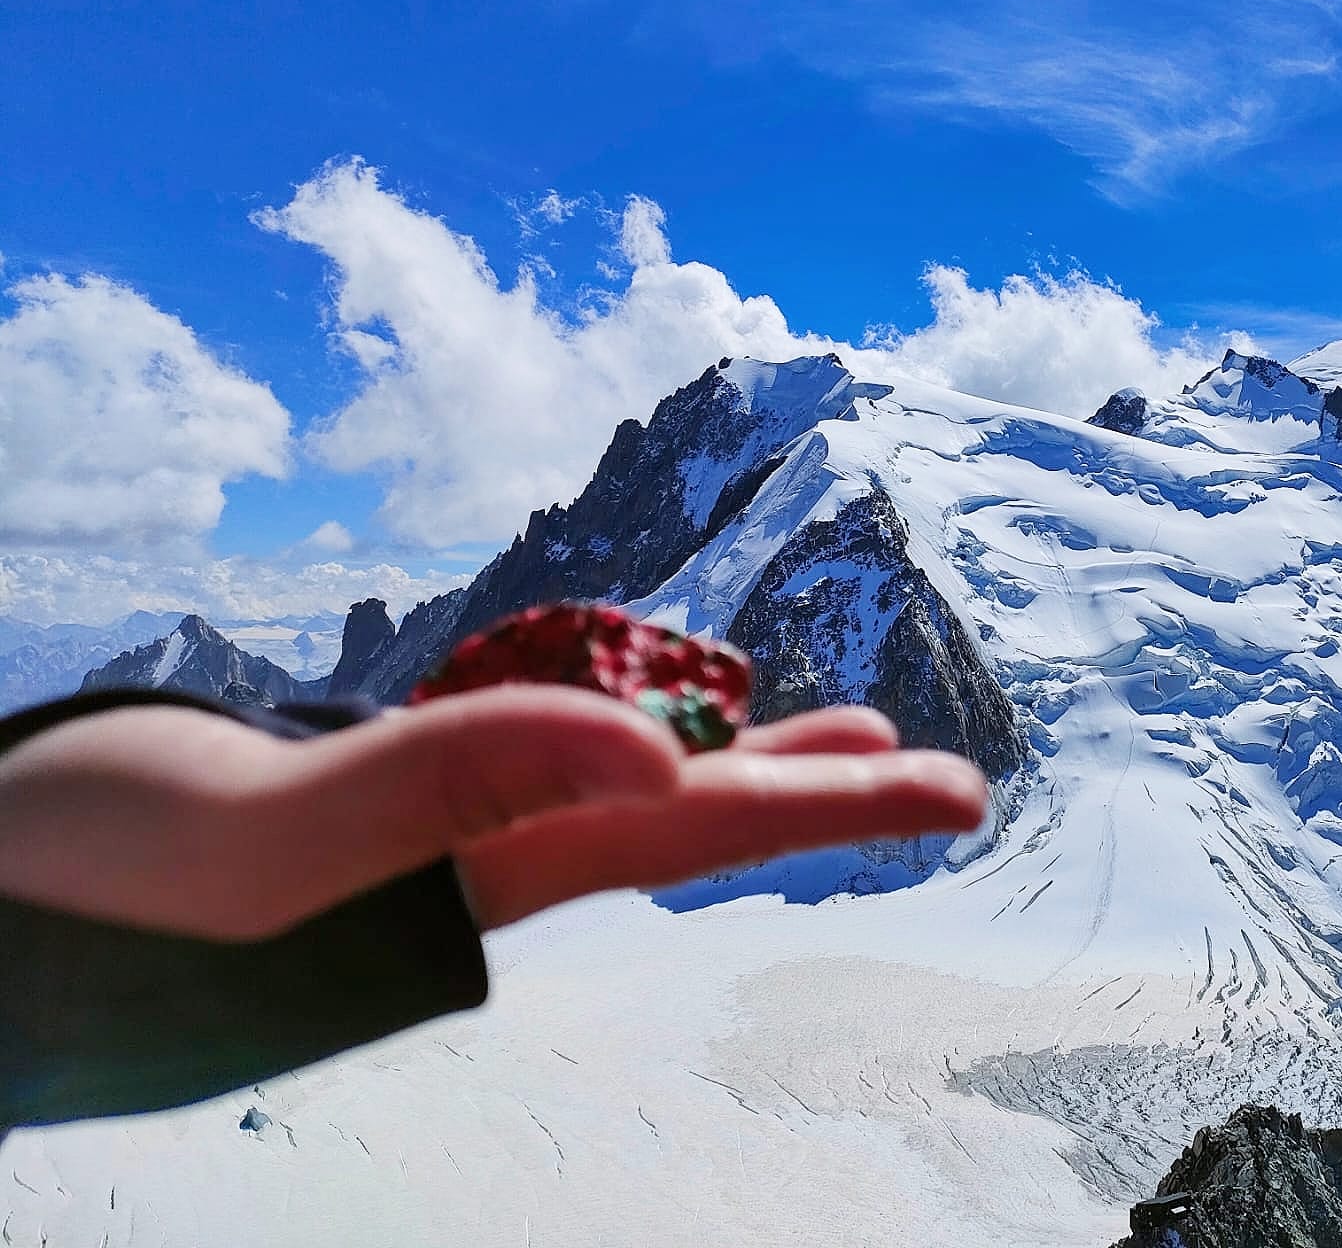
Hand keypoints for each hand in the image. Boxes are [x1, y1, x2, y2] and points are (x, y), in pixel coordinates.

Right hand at [0, 689, 988, 939]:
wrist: (4, 896)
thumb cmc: (99, 890)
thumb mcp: (272, 845)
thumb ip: (458, 790)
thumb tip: (661, 765)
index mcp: (479, 871)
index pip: (695, 834)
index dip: (829, 808)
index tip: (947, 789)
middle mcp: (482, 856)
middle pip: (692, 821)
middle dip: (827, 797)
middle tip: (954, 783)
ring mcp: (437, 836)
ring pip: (628, 795)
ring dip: (745, 771)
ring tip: (844, 746)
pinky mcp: (379, 806)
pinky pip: (544, 768)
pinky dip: (626, 744)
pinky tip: (650, 738)